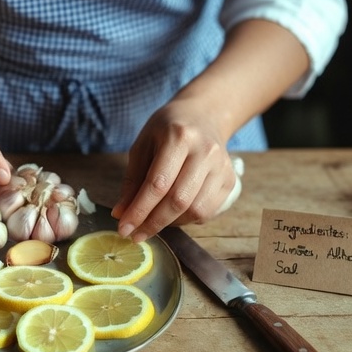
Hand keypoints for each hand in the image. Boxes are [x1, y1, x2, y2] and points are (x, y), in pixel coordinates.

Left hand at [110, 98, 238, 241]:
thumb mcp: (143, 146)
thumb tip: (121, 214)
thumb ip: (133, 180)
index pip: (158, 183)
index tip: (124, 228)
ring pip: (196, 210)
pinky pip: (208, 211)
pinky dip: (188, 219)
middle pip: (178, 200)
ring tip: (154, 222)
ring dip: (171, 223)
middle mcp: (205, 151)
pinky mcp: (230, 179)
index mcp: (179, 136)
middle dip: (153, 223)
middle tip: (136, 235)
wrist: (203, 116)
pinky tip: (175, 213)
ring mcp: (222, 166)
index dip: (139, 210)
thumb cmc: (168, 130)